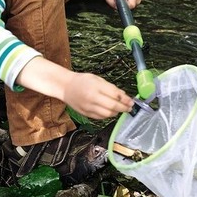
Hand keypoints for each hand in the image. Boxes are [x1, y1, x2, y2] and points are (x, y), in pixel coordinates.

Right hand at [16, 59, 133, 119]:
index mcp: (96, 87)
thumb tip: (124, 95)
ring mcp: (88, 107)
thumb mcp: (97, 79)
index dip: (126, 99)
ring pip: (108, 114)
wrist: (65, 87)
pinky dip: (108, 115)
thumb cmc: (82, 81)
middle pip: (113, 106)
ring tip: (121, 109)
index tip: (132, 101)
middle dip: (124, 107)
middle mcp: (92, 98)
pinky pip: (101, 117)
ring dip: (117, 112)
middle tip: (130, 107)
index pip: (115, 95)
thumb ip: (110, 87)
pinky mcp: (86, 114)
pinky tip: (111, 111)